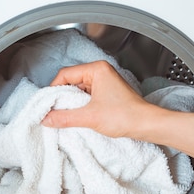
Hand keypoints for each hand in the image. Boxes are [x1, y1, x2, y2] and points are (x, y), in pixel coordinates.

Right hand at [41, 60, 159, 138]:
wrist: (146, 124)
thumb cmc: (125, 115)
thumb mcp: (89, 117)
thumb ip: (64, 117)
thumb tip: (46, 118)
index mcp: (97, 69)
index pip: (65, 74)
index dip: (54, 89)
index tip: (48, 104)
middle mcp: (101, 72)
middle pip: (71, 81)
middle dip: (62, 97)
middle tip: (54, 111)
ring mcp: (105, 82)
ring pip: (79, 89)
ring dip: (72, 102)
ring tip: (66, 115)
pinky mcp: (108, 93)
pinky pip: (88, 96)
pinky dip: (81, 105)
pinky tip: (78, 116)